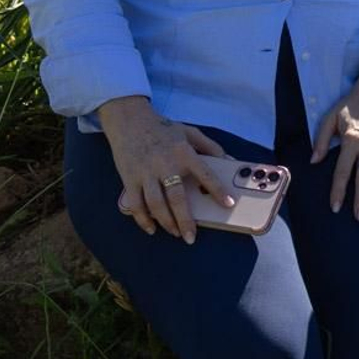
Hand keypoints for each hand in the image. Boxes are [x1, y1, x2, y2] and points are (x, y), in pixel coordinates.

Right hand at [97, 95, 234, 243]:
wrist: (130, 121)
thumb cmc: (163, 128)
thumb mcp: (190, 132)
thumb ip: (210, 146)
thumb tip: (228, 161)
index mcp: (183, 153)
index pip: (205, 174)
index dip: (217, 190)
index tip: (228, 205)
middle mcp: (165, 164)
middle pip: (176, 197)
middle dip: (185, 220)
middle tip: (191, 237)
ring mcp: (146, 173)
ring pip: (155, 204)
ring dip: (166, 222)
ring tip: (175, 233)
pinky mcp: (130, 179)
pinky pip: (136, 204)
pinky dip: (142, 219)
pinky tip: (151, 228)